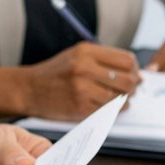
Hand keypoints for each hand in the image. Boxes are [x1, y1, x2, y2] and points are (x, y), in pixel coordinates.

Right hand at [24, 42, 140, 119]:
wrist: (29, 89)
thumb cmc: (56, 72)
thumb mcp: (78, 55)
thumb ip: (104, 59)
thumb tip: (136, 70)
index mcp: (86, 52)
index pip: (127, 60)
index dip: (135, 69)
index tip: (134, 74)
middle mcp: (84, 68)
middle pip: (128, 80)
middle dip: (134, 86)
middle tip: (132, 89)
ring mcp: (82, 89)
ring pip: (120, 98)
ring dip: (126, 101)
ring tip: (121, 99)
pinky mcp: (79, 108)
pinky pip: (108, 112)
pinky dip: (113, 111)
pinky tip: (110, 107)